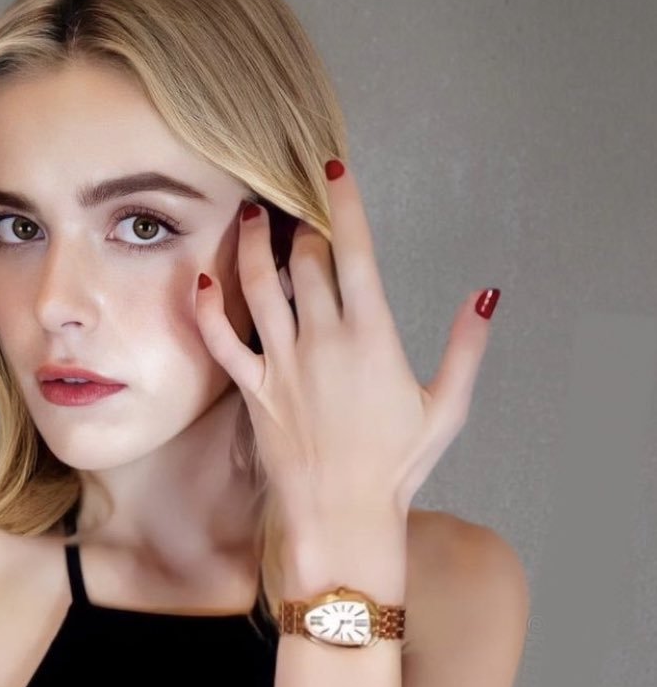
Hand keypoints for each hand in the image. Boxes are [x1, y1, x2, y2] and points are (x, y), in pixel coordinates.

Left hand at [194, 160, 499, 524]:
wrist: (342, 518)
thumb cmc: (395, 468)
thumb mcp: (445, 408)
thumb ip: (466, 347)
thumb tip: (485, 295)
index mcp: (372, 337)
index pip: (354, 251)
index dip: (342, 203)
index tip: (332, 168)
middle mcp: (322, 341)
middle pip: (306, 261)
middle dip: (302, 225)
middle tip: (296, 201)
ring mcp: (282, 365)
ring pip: (259, 287)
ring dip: (254, 245)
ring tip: (252, 216)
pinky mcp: (253, 392)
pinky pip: (222, 341)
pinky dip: (208, 309)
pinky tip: (203, 280)